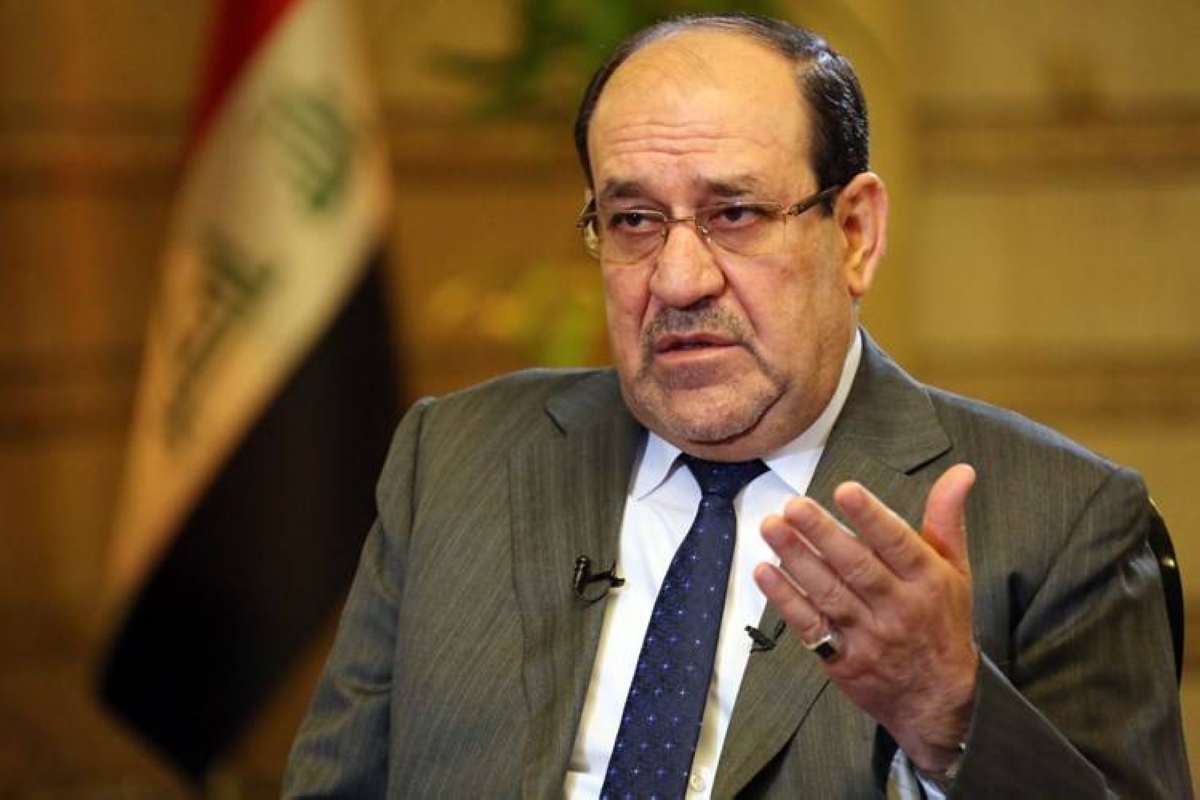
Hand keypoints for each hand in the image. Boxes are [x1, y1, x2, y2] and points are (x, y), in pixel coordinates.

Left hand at [754, 464, 977, 771]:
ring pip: (829, 593)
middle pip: (857, 567)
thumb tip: (962, 471)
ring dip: (797, 559)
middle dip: (823, 534)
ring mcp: (869, 635)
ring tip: (771, 527)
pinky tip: (765, 572)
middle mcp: (898, 607)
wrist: (939, 701)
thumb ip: (946, 519)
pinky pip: (811, 626)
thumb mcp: (955, 571)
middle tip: (794, 506)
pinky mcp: (843, 659)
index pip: (898, 543)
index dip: (871, 517)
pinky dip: (786, 600)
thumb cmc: (943, 623)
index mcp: (928, 581)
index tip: (846, 490)